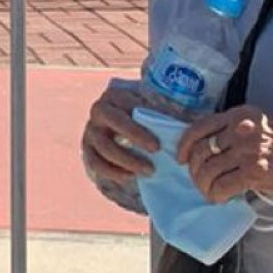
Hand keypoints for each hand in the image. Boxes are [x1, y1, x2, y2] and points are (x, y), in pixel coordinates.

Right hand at [81, 80, 157, 194]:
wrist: (124, 128)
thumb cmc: (147, 117)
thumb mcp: (156, 109)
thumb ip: (167, 113)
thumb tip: (185, 125)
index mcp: (114, 96)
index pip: (125, 103)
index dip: (141, 120)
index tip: (159, 138)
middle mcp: (99, 111)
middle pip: (112, 121)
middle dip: (133, 135)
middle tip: (156, 149)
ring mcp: (91, 131)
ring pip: (103, 146)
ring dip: (126, 160)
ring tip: (150, 170)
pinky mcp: (88, 149)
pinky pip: (95, 162)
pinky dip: (112, 172)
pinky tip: (131, 177)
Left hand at [184, 104, 272, 204]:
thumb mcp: (254, 131)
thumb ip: (230, 133)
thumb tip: (196, 150)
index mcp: (240, 115)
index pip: (201, 126)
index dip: (185, 144)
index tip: (179, 158)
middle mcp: (243, 129)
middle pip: (202, 151)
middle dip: (194, 170)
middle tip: (199, 181)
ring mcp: (249, 150)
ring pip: (208, 170)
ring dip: (203, 185)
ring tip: (208, 191)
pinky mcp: (254, 171)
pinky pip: (222, 185)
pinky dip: (216, 194)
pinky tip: (219, 198)